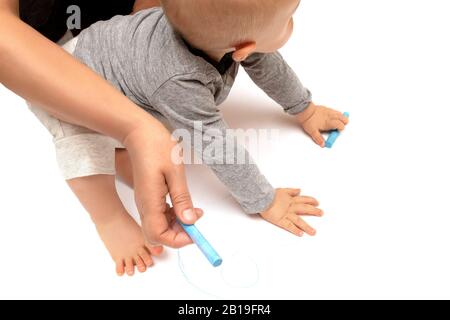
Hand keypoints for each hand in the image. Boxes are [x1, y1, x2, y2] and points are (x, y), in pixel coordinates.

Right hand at [124, 120, 202, 247]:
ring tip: (194, 213)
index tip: (196, 231)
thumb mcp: (175, 172)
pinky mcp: (148, 196)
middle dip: (179, 235)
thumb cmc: (156, 147)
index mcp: (150, 202)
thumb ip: (182, 199)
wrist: (139, 133)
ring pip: (159, 226)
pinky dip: (173, 216)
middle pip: (158, 235)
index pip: (160, 236)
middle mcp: (144, 206)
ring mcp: (145, 202)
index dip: (179, 239)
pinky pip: (159, 215)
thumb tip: (189, 220)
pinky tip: (184, 206)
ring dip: (177, 225)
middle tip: (196, 223)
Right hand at [260, 188, 322, 236]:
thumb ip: (291, 191)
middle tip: (321, 213)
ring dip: (307, 227)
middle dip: (314, 211)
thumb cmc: (268, 195)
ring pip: (299, 221)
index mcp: (290, 200)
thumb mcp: (281, 190)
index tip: (317, 202)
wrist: (261, 198)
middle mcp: (290, 207)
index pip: (304, 199)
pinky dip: (295, 230)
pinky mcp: (280, 220)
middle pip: (305, 209)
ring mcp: (286, 214)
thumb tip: (299, 190)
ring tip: (313, 232)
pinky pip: (289, 226)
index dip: (311, 200)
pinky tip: (301, 234)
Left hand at [296, 102, 348, 147]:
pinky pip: (333, 110)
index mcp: (329, 123)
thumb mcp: (313, 132)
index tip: (338, 131)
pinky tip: (332, 115)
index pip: (340, 125)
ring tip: (339, 120)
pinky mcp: (325, 108)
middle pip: (343, 118)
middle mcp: (330, 116)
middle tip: (341, 125)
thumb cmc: (308, 120)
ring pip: (339, 113)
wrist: (304, 111)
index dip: (341, 128)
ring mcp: (328, 111)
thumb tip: (323, 144)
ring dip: (341, 117)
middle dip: (344, 122)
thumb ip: (319, 138)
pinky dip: (335, 113)